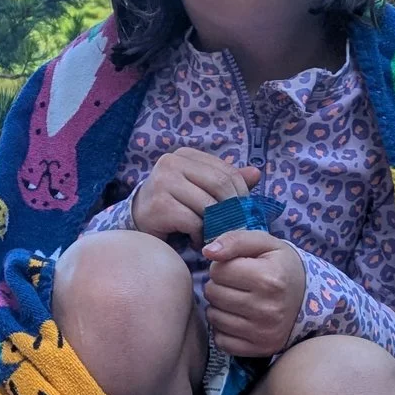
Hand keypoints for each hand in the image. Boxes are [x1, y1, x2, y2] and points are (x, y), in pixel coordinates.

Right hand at [127, 148, 248, 246]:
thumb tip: (256, 173)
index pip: (226, 171)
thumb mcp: (201, 189)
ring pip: (208, 206)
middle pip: (220, 185)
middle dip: (233, 211)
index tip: (244, 214)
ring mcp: (162, 182)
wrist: (138, 221)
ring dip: (216, 227)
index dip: (242, 195)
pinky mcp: (158, 205)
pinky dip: (199, 236)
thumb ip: (227, 181)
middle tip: (236, 229)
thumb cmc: (174, 205)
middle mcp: (171, 162)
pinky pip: (194, 222)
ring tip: (214, 236)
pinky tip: (195, 240)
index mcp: (185, 154)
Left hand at [204, 230, 306, 359]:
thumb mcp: (264, 243)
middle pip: (213, 294)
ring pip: (214, 317)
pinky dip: (223, 329)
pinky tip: (237, 318)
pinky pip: (221, 341)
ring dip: (220, 307)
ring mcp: (264, 332)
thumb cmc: (280, 266)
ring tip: (237, 300)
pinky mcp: (260, 349)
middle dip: (219, 285)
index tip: (238, 268)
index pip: (218, 271)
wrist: (308, 297)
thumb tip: (207, 252)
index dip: (223, 266)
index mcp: (269, 279)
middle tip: (237, 285)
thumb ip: (235, 240)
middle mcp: (267, 309)